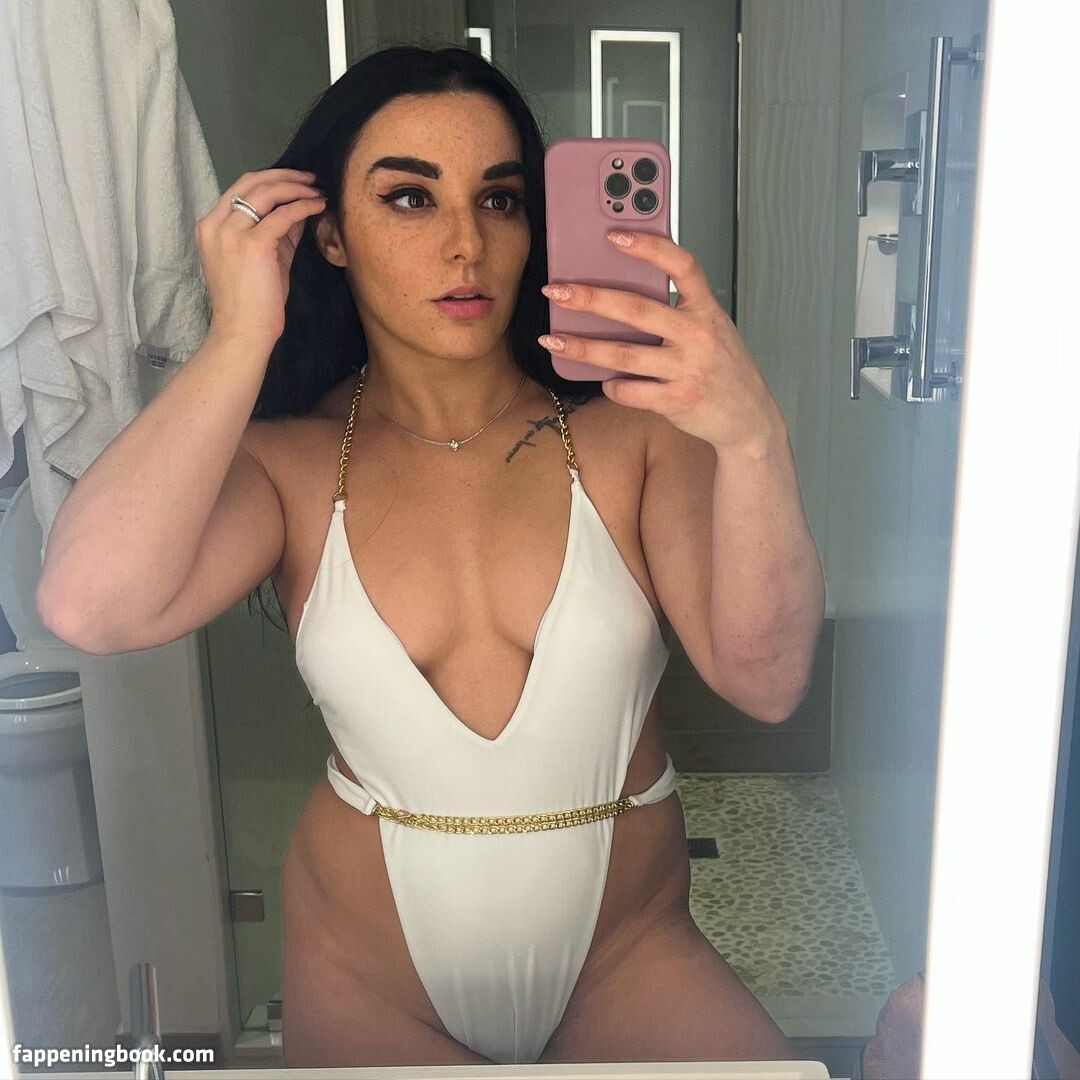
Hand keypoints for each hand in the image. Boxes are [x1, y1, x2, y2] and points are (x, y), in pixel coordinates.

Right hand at [195, 168, 327, 345]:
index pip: (241, 188)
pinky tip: (318, 206)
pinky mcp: (253, 244)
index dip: (271, 178)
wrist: (242, 331)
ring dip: (297, 187)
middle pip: (252, 182)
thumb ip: (276, 231)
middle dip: (286, 176)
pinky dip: (303, 206)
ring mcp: (231, 232)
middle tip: (311, 179)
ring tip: (318, 191)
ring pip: (267, 192)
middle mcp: (216, 224)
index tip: (296, 180)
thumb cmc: (252, 302)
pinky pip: (283, 215)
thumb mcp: (263, 258)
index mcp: (211, 226)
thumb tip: (298, 206)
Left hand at [538, 230, 785, 452]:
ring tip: (552, 341)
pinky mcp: (677, 401)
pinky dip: (612, 387)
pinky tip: (604, 381)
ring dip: (582, 348)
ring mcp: (687, 369)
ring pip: (623, 355)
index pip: (681, 265)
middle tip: (556, 291)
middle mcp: (698, 336)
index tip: (615, 236)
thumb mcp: (713, 329)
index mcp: (707, 310)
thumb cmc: (724, 368)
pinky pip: (631, 391)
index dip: (649, 247)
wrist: (750, 418)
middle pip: (637, 310)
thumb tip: (624, 294)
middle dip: (591, 298)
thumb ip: (679, 311)